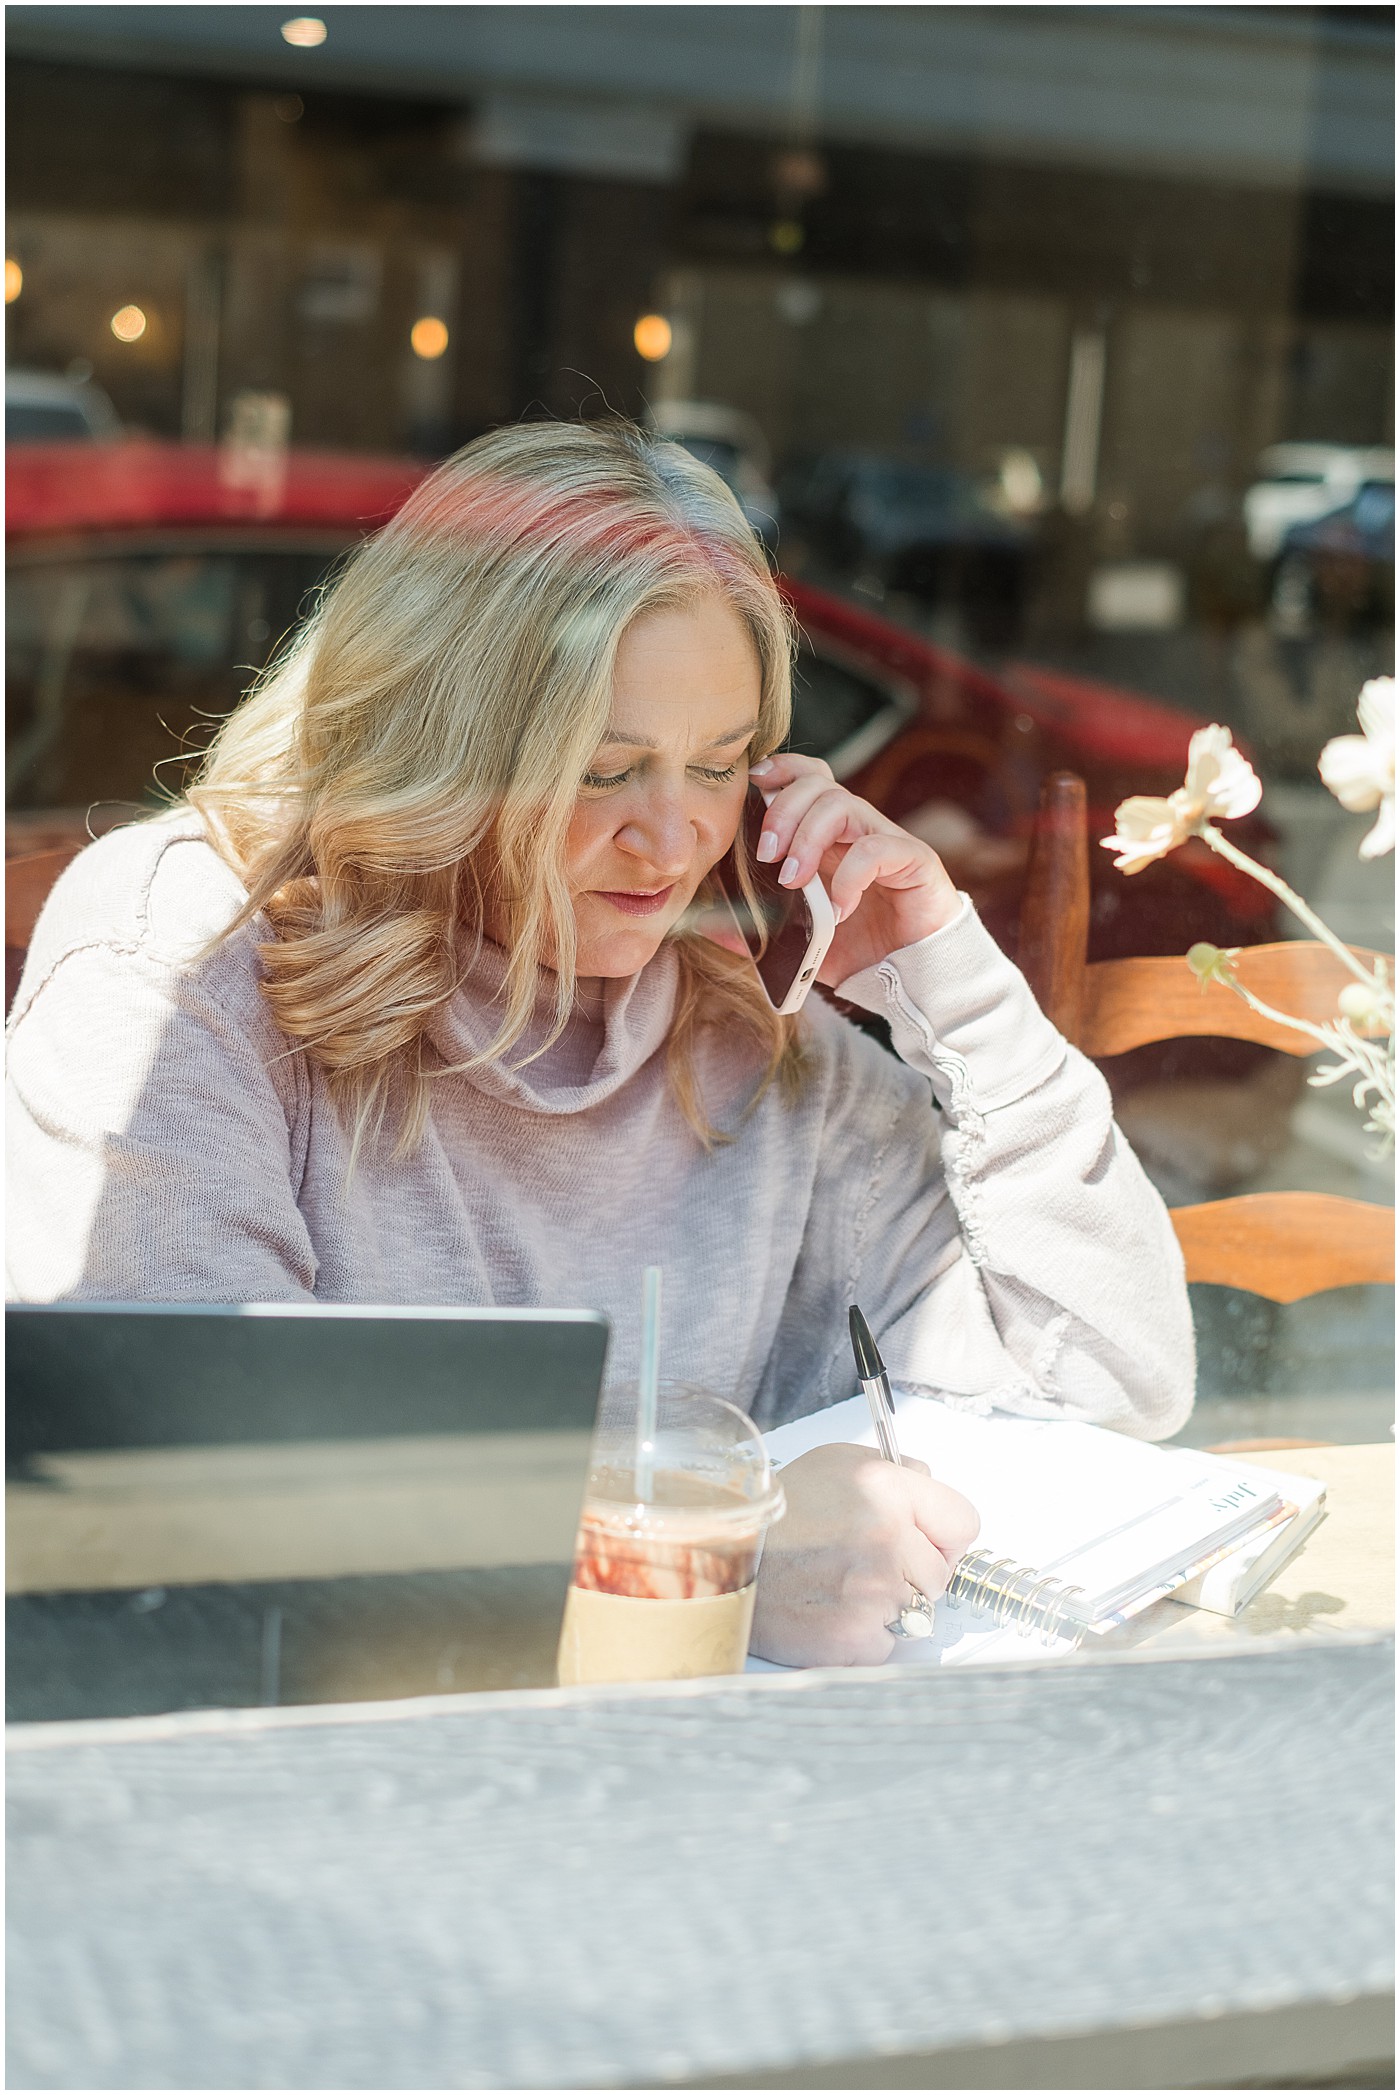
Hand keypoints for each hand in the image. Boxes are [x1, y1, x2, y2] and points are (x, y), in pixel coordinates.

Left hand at [748, 752, 961, 982]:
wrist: (912, 981)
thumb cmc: (858, 952)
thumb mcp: (797, 940)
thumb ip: (757, 928)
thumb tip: (707, 925)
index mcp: (830, 838)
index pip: (808, 779)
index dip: (781, 771)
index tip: (752, 786)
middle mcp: (858, 831)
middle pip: (821, 784)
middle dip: (784, 809)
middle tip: (767, 853)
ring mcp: (888, 842)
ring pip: (845, 805)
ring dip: (809, 838)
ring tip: (794, 881)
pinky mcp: (915, 862)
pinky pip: (879, 849)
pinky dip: (850, 875)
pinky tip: (840, 909)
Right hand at [750, 1443, 980, 1667]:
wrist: (723, 1560)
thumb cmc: (777, 1515)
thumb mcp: (835, 1464)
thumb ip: (893, 1471)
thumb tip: (929, 1486)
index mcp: (885, 1488)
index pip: (963, 1523)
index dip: (943, 1535)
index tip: (923, 1541)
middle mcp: (886, 1538)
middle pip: (940, 1574)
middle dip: (910, 1573)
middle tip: (860, 1564)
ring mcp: (874, 1591)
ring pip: (916, 1613)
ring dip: (887, 1606)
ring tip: (839, 1587)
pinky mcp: (856, 1637)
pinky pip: (886, 1645)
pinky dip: (863, 1638)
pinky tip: (829, 1612)